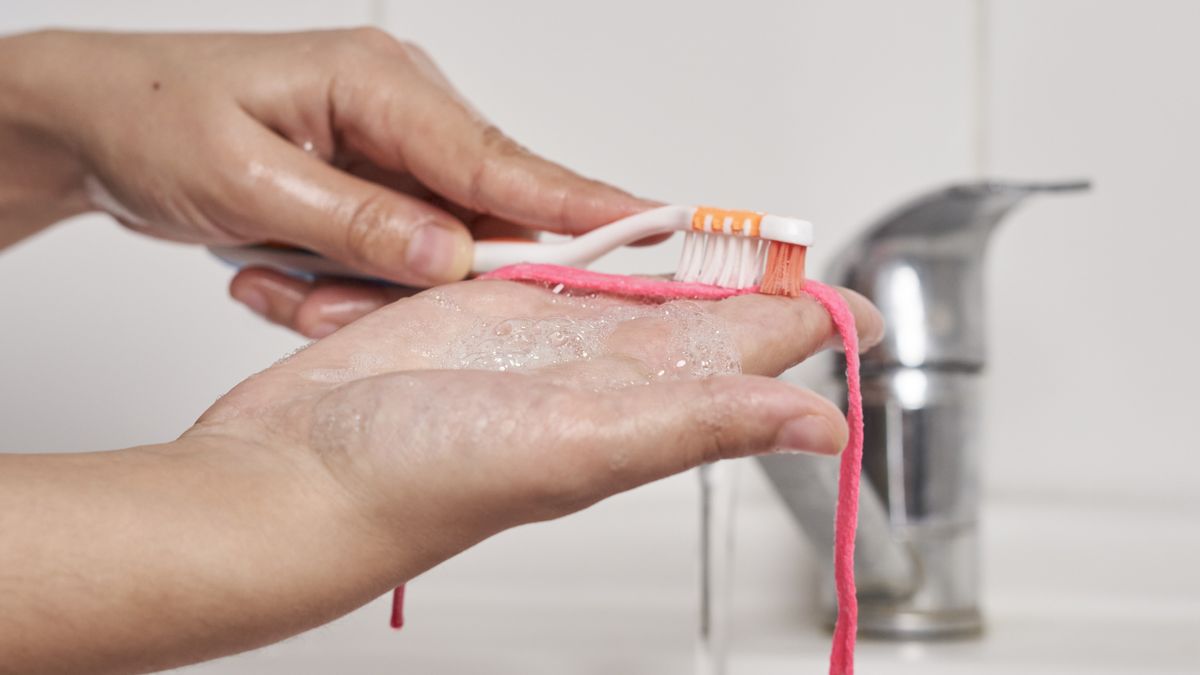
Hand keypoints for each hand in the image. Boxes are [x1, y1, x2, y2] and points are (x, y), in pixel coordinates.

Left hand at [0, 29, 653, 277]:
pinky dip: (343, 279)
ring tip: (271, 266)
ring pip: (431, 249)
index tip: (651, 227)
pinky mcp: (373, 186)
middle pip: (473, 216)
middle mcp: (398, 110)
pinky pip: (395, 254)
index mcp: (379, 83)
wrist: (93, 121)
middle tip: (325, 286)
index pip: (499, 157)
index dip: (576, 202)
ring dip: (359, 284)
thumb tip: (448, 258)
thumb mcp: (244, 178)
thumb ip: (357, 222)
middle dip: (418, 276)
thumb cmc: (152, 120)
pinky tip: (274, 261)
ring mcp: (389, 150)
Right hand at [199, 280, 881, 554]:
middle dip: (760, 291)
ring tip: (745, 250)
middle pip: (705, 324)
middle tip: (807, 260)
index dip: (810, 327)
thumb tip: (823, 424)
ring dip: (691, 273)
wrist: (299, 476)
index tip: (861, 303)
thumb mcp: (582, 446)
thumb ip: (700, 424)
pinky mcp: (483, 315)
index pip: (753, 360)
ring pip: (637, 297)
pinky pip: (560, 278)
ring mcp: (541, 344)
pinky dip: (599, 257)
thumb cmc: (418, 485)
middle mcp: (600, 376)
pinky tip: (622, 247)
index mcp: (642, 405)